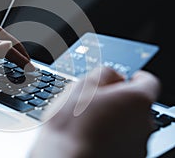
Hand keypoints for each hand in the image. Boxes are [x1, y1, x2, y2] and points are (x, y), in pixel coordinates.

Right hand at [30, 67, 159, 157]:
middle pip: (136, 104)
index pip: (147, 81)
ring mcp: (138, 144)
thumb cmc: (71, 127)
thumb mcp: (82, 86)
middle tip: (94, 102)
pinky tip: (91, 137)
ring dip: (114, 119)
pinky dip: (112, 136)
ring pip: (129, 124)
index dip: (133, 78)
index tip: (122, 80)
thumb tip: (114, 75)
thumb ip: (104, 73)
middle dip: (118, 100)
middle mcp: (144, 124)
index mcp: (136, 101)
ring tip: (88, 122)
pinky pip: (123, 141)